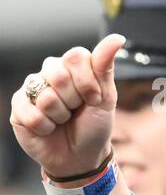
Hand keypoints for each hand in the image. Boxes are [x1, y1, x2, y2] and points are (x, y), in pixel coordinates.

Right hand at [10, 34, 123, 179]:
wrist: (81, 156)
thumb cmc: (94, 126)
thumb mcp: (106, 97)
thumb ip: (105, 66)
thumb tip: (117, 38)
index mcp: (72, 67)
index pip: (75, 56)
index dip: (88, 82)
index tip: (94, 98)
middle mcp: (49, 73)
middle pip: (59, 74)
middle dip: (75, 99)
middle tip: (77, 110)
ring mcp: (32, 89)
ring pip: (46, 96)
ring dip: (61, 115)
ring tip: (63, 120)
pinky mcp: (18, 107)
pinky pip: (31, 113)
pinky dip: (46, 127)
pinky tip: (49, 129)